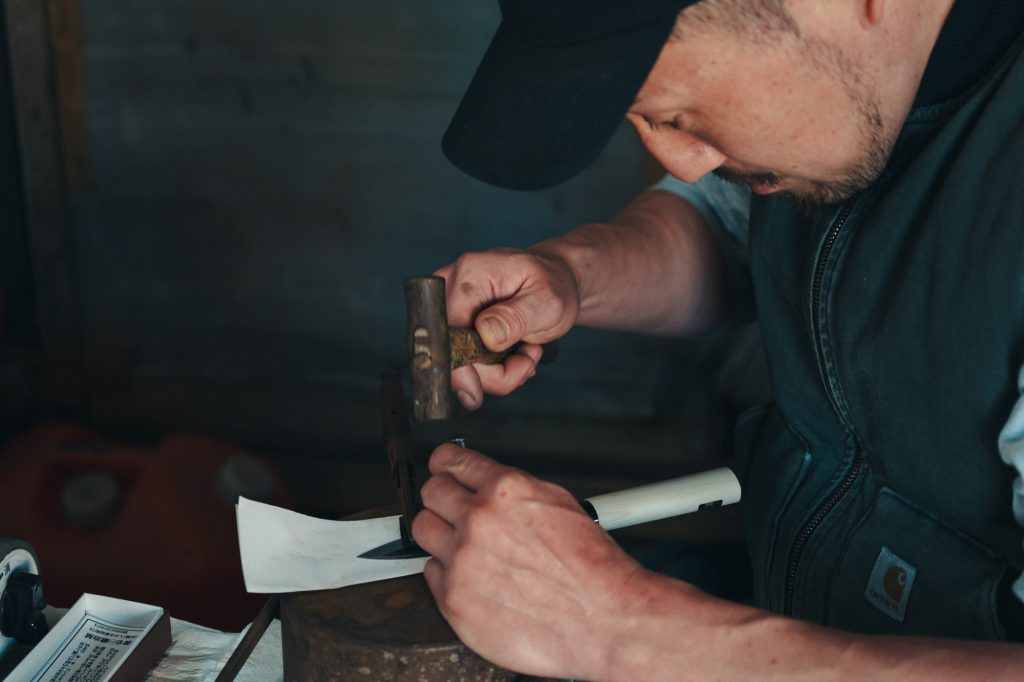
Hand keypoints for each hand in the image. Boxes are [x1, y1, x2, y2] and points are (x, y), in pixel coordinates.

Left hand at [412, 444, 646, 679]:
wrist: (602, 619)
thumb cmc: (589, 567)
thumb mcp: (557, 503)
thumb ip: (512, 491)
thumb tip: (485, 484)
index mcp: (505, 490)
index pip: (449, 461)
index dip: (444, 465)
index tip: (442, 470)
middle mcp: (479, 520)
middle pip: (430, 493)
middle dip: (441, 498)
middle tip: (453, 509)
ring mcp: (462, 560)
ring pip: (423, 531)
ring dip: (440, 535)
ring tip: (465, 547)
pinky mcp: (454, 598)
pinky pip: (431, 574)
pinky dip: (448, 574)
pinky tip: (475, 578)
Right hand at [434, 248, 579, 409]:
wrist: (557, 280)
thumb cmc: (554, 285)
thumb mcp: (546, 301)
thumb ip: (515, 318)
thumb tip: (485, 335)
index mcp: (469, 275)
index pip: (448, 333)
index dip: (464, 369)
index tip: (493, 386)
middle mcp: (451, 286)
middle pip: (450, 351)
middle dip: (490, 372)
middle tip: (526, 363)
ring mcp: (450, 303)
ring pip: (457, 361)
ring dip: (496, 371)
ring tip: (527, 354)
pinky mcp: (456, 321)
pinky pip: (464, 358)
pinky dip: (492, 367)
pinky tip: (515, 354)